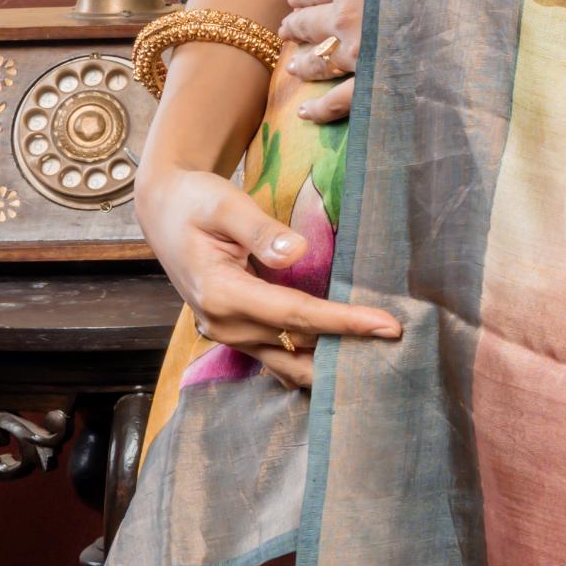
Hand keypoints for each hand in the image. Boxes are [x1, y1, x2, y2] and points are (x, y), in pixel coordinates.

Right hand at [136, 160, 399, 393]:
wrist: (165, 209)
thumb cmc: (196, 200)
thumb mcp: (224, 204)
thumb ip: (259, 230)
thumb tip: (296, 252)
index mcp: (221, 293)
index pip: (296, 316)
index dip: (344, 323)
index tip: (388, 326)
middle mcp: (223, 324)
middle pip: (298, 346)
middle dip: (347, 351)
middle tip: (400, 353)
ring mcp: (227, 334)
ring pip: (288, 363)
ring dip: (330, 366)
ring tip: (380, 363)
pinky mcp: (235, 332)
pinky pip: (277, 357)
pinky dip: (310, 362)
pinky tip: (343, 362)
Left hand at [276, 0, 383, 123]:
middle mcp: (347, 17)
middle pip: (311, 25)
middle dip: (296, 27)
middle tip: (285, 31)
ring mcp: (361, 53)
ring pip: (320, 61)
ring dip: (304, 64)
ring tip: (294, 68)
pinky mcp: (378, 81)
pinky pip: (341, 100)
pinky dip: (321, 109)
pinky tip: (307, 114)